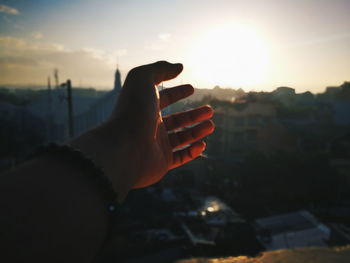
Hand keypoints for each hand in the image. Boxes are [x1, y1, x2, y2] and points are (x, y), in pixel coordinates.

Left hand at [72, 61, 213, 198]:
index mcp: (145, 108)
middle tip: (210, 110)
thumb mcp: (143, 79)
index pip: (164, 98)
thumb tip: (179, 67)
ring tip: (211, 125)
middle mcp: (150, 127)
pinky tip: (202, 144)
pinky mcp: (161, 163)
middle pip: (176, 120)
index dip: (177, 92)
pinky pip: (181, 157)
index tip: (192, 88)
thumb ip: (160, 69)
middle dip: (194, 114)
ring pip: (181, 138)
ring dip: (197, 131)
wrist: (124, 147)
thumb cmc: (132, 111)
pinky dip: (192, 152)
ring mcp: (156, 146)